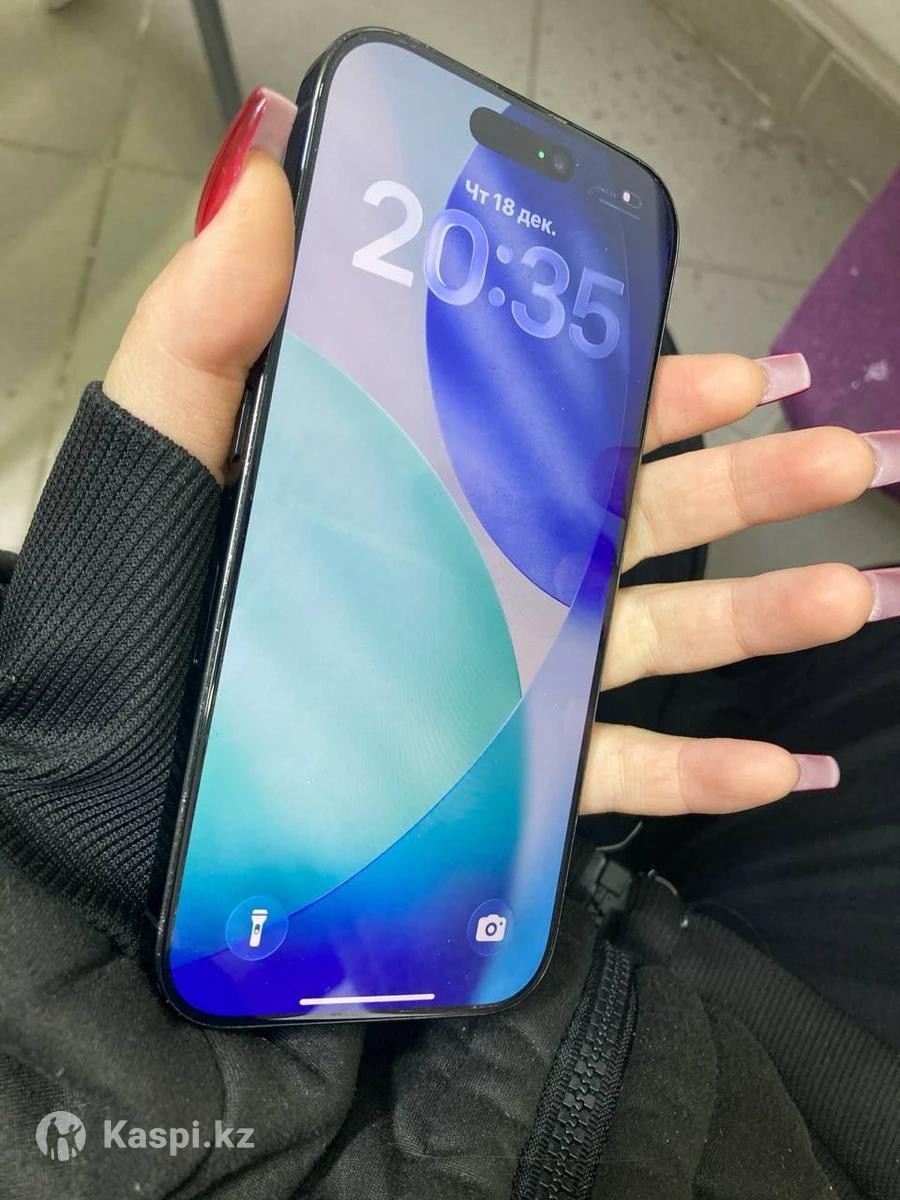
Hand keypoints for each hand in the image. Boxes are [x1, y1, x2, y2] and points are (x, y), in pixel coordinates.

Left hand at [103, 91, 895, 822]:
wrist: (98, 788)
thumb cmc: (123, 614)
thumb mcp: (163, 443)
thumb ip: (213, 319)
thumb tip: (270, 174)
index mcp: (425, 483)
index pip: (559, 421)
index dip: (656, 389)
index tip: (736, 367)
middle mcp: (477, 571)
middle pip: (636, 519)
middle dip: (751, 486)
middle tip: (844, 457)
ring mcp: (496, 673)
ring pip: (652, 637)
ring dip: (759, 617)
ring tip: (847, 589)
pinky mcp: (496, 773)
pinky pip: (611, 771)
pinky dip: (699, 773)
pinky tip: (772, 764)